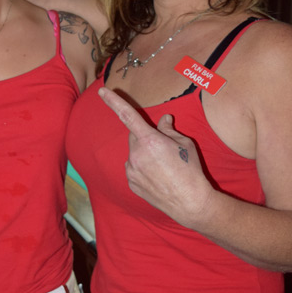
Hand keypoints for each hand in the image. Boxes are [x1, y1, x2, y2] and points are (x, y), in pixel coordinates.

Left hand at [98, 87, 212, 225]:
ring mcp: (131, 170)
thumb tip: (164, 119)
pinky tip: (157, 177)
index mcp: (149, 140)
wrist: (189, 201)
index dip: (114, 101)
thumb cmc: (190, 170)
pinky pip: (133, 169)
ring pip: (133, 154)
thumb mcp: (185, 144)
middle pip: (134, 137)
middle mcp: (136, 154)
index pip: (128, 115)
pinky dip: (141, 169)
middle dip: (145, 138)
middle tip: (163, 149)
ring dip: (143, 155)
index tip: (101, 91)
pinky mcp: (131, 183)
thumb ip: (169, 129)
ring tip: (163, 167)